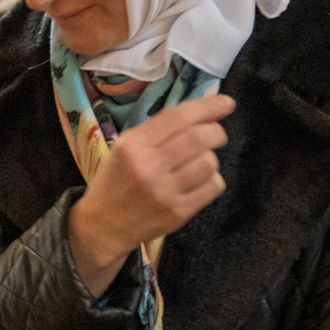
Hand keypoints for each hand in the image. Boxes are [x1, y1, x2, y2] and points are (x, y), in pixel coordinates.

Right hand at [68, 94, 234, 295]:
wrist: (102, 226)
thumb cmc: (115, 182)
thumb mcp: (124, 147)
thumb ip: (158, 130)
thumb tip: (203, 114)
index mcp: (133, 144)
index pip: (178, 117)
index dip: (208, 106)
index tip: (226, 103)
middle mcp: (148, 166)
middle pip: (199, 138)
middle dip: (216, 132)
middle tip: (216, 135)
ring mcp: (164, 192)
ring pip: (209, 162)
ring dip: (212, 158)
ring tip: (200, 162)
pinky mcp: (177, 213)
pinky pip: (213, 187)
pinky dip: (213, 180)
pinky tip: (200, 181)